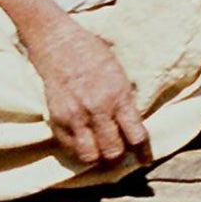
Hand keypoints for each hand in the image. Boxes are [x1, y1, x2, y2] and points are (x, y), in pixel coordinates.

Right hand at [25, 19, 149, 170]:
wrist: (57, 41)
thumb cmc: (91, 53)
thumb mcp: (118, 74)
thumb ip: (125, 103)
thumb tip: (132, 130)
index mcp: (118, 96)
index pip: (136, 137)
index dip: (143, 153)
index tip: (143, 160)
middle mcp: (97, 109)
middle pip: (113, 151)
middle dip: (119, 156)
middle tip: (118, 151)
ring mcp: (75, 115)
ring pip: (90, 156)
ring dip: (97, 157)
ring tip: (99, 151)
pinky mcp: (57, 117)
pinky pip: (70, 147)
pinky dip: (78, 148)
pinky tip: (83, 140)